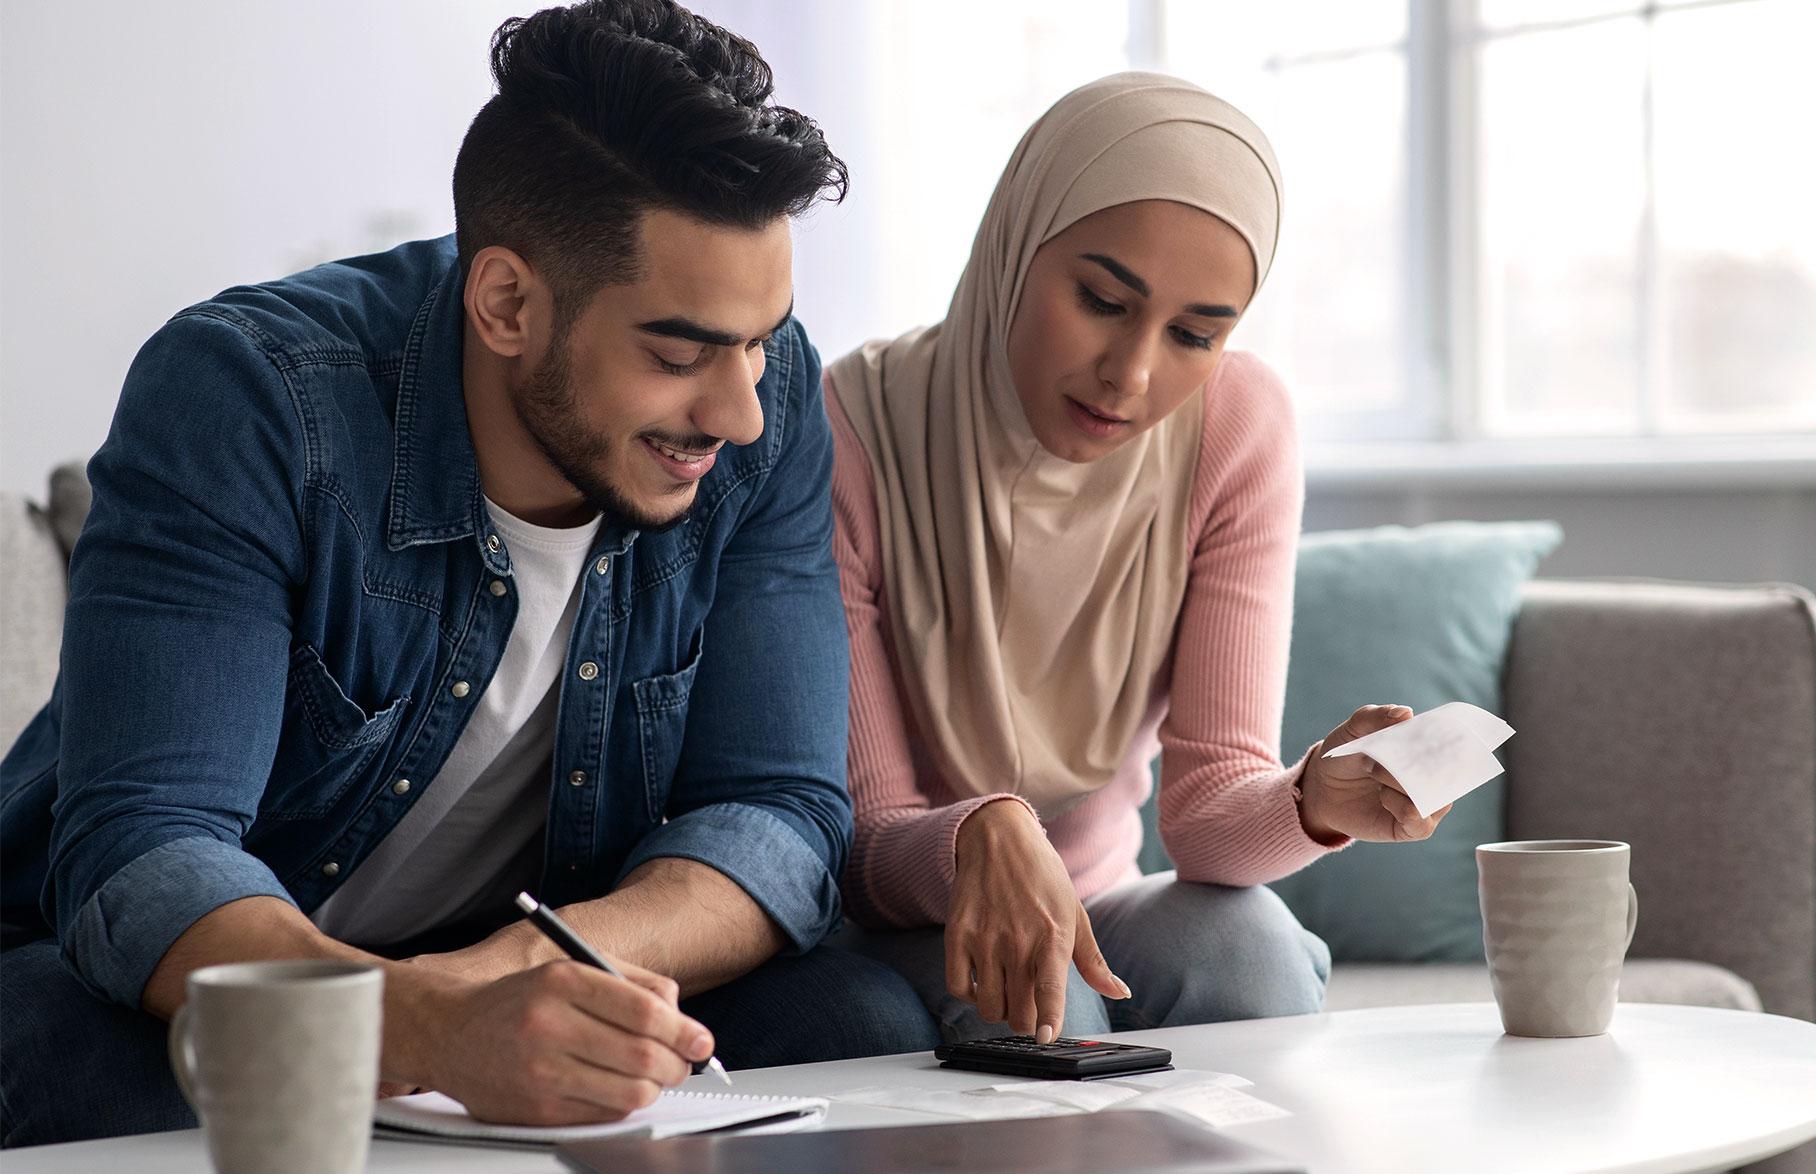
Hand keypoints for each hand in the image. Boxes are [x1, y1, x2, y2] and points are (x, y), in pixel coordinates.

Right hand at [421, 957, 712, 1125]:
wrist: (451, 1033)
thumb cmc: (523, 999)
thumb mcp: (574, 969)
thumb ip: (633, 983)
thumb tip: (683, 1017)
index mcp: (563, 981)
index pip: (643, 1010)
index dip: (683, 1029)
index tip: (702, 1040)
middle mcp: (549, 1025)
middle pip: (642, 1056)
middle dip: (677, 1063)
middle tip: (684, 1062)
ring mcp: (540, 1071)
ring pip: (629, 1092)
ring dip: (655, 1087)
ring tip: (654, 1076)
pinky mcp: (536, 1109)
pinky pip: (604, 1115)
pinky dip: (624, 1104)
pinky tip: (618, 1088)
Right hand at [947, 799, 1129, 1043]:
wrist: (1000, 839)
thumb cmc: (1043, 877)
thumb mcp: (1076, 914)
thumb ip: (1094, 961)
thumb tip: (1120, 992)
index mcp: (1053, 937)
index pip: (1050, 991)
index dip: (1047, 1021)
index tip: (1046, 1037)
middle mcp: (1018, 941)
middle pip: (1019, 1011)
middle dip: (1027, 1021)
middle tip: (1030, 1007)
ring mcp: (985, 938)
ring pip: (988, 1006)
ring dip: (999, 1010)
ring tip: (1007, 992)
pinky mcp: (957, 935)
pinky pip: (958, 987)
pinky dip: (970, 995)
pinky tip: (982, 982)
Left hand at [1298, 704, 1452, 843]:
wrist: (1324, 788)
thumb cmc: (1346, 755)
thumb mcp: (1354, 730)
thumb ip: (1376, 717)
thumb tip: (1406, 713)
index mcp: (1428, 751)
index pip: (1454, 747)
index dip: (1447, 742)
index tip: (1421, 737)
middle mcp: (1433, 779)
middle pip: (1447, 773)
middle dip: (1417, 763)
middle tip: (1380, 756)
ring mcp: (1425, 804)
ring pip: (1434, 798)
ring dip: (1402, 783)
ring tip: (1374, 772)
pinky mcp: (1412, 828)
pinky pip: (1421, 822)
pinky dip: (1403, 808)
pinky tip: (1383, 797)